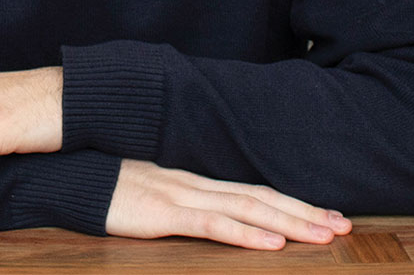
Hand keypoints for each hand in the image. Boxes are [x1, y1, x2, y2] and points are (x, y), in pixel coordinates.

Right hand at [106, 159, 351, 249]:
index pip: (252, 189)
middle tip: (344, 224)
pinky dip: (246, 232)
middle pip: (260, 196)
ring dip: (290, 222)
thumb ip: (177, 197)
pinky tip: (272, 242)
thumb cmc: (105, 182)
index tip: (324, 212)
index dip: (290, 201)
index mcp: (193, 179)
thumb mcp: (147, 190)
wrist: (69, 171)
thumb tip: (205, 211)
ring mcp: (181, 196)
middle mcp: (195, 183)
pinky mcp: (164, 214)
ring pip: (247, 208)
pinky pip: (213, 224)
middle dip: (304, 212)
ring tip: (325, 234)